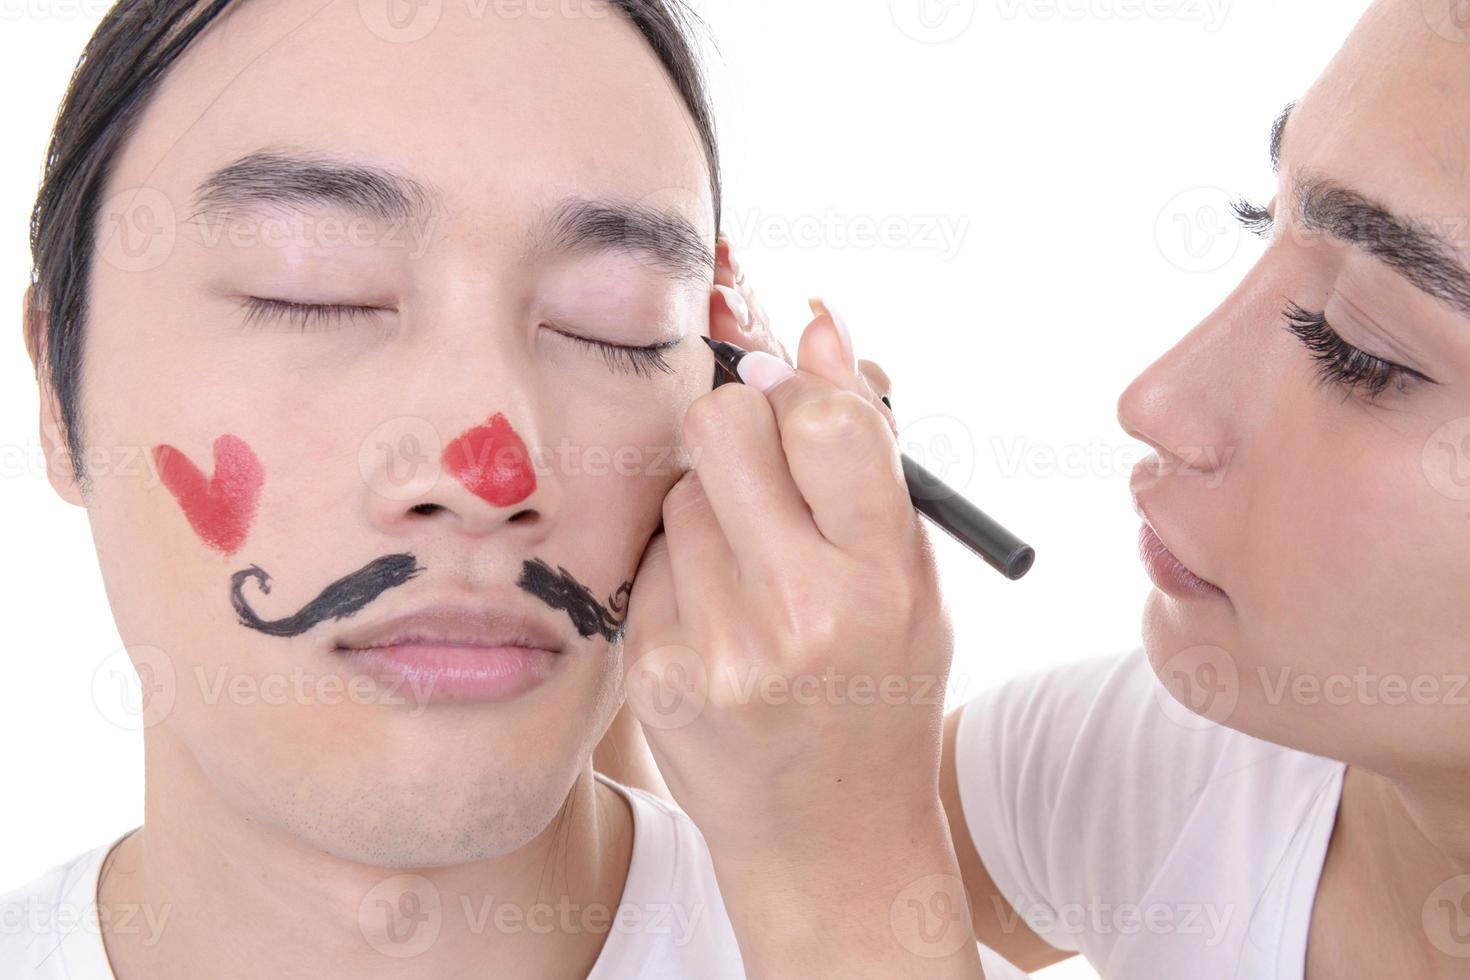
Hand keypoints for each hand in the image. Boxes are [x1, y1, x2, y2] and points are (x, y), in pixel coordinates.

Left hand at [621, 242, 981, 975]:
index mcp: (883, 580)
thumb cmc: (882, 694)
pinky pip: (651, 556)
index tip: (798, 404)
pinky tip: (718, 618)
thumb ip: (868, 454)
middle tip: (764, 468)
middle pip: (721, 425)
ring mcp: (714, 646)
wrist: (829, 844)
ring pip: (680, 489)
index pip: (822, 419)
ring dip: (712, 504)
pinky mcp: (652, 669)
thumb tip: (820, 323)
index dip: (804, 390)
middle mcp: (798, 611)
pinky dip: (682, 565)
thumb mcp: (912, 582)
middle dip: (742, 425)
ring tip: (753, 573)